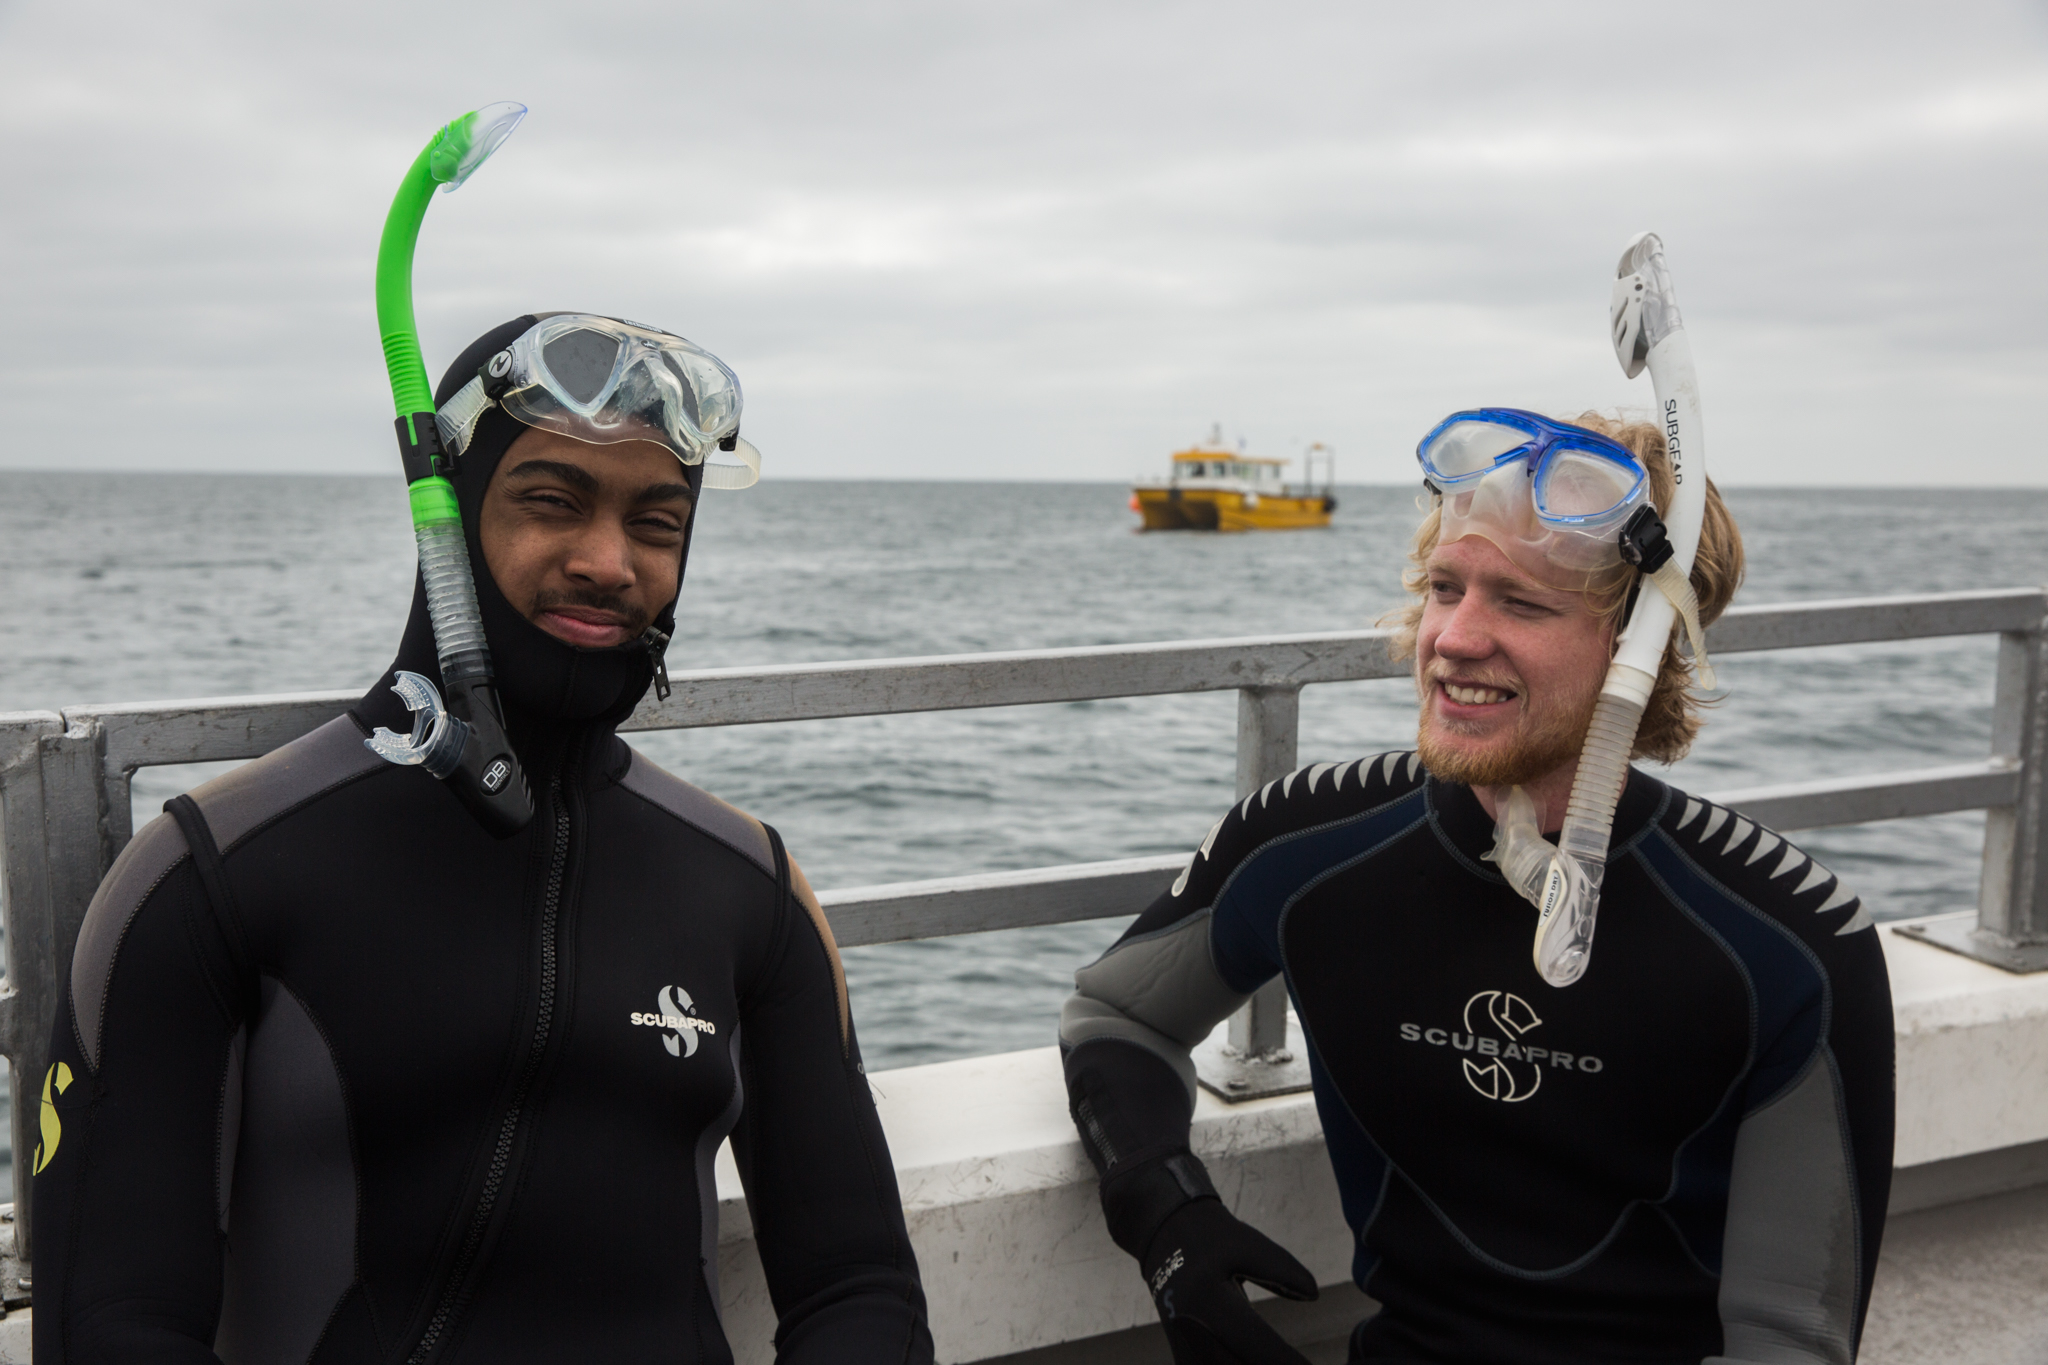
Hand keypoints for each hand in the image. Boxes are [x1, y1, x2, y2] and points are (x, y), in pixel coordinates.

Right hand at [1140, 1198, 1318, 1363]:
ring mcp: (1182, 1347)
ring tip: (1286, 1364)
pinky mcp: (1184, 1356)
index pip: (1255, 1343)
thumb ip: (1282, 1268)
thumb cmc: (1211, 1236)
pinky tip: (1260, 1362)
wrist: (1163, 1234)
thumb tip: (1314, 1294)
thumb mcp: (1247, 1242)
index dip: (1287, 1361)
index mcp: (1204, 1300)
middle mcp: (1189, 1330)